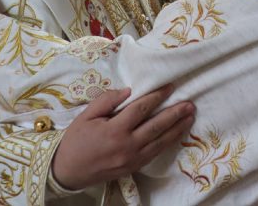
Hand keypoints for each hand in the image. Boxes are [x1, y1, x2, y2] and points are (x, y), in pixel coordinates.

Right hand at [52, 86, 195, 189]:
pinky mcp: (133, 167)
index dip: (158, 96)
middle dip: (175, 113)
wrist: (67, 171)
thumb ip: (107, 100)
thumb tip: (128, 90)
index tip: (170, 86)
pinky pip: (155, 153)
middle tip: (190, 103)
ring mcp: (132, 158)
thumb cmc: (76, 140)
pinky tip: (176, 134)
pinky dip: (168, 143)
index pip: (142, 109)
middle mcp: (127, 145)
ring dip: (177, 128)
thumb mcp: (86, 115)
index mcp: (115, 130)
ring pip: (160, 141)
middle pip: (157, 126)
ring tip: (190, 117)